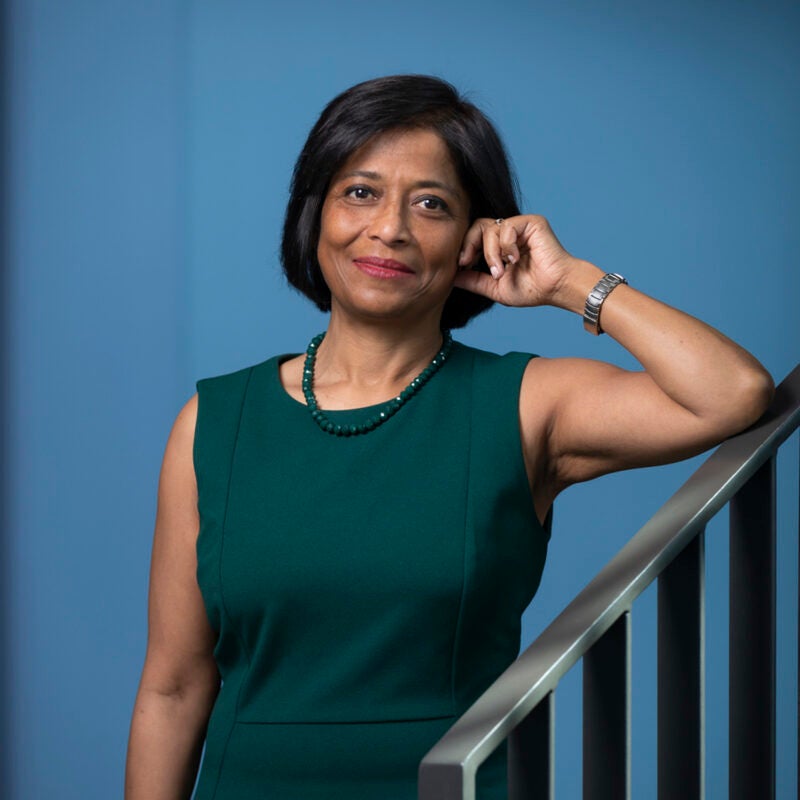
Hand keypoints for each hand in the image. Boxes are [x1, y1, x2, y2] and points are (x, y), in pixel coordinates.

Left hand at [453, 214, 582, 308]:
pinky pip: (507, 227)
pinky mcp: (531, 222)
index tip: (461, 264)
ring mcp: (520, 226)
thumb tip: (451, 277)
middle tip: (467, 262)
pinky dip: (506, 245)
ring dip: (490, 252)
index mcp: (499, 245)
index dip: (464, 248)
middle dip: (469, 244)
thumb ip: (474, 281)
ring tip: (500, 271)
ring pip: (490, 227)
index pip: (474, 236)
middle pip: (478, 226)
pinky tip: (515, 259)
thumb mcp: (494, 288)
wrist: (555, 289)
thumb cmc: (531, 289)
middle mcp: (509, 233)